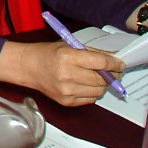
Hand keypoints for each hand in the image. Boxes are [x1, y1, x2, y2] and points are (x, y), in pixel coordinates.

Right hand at [0, 40, 124, 106]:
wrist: (27, 66)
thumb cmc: (47, 54)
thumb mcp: (68, 46)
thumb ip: (90, 53)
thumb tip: (113, 60)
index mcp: (68, 57)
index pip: (101, 63)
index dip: (114, 64)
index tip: (120, 64)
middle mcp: (67, 75)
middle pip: (102, 79)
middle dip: (112, 75)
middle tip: (114, 72)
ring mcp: (67, 90)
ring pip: (99, 91)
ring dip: (103, 85)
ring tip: (98, 78)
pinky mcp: (66, 101)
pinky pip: (90, 99)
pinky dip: (92, 92)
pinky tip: (85, 84)